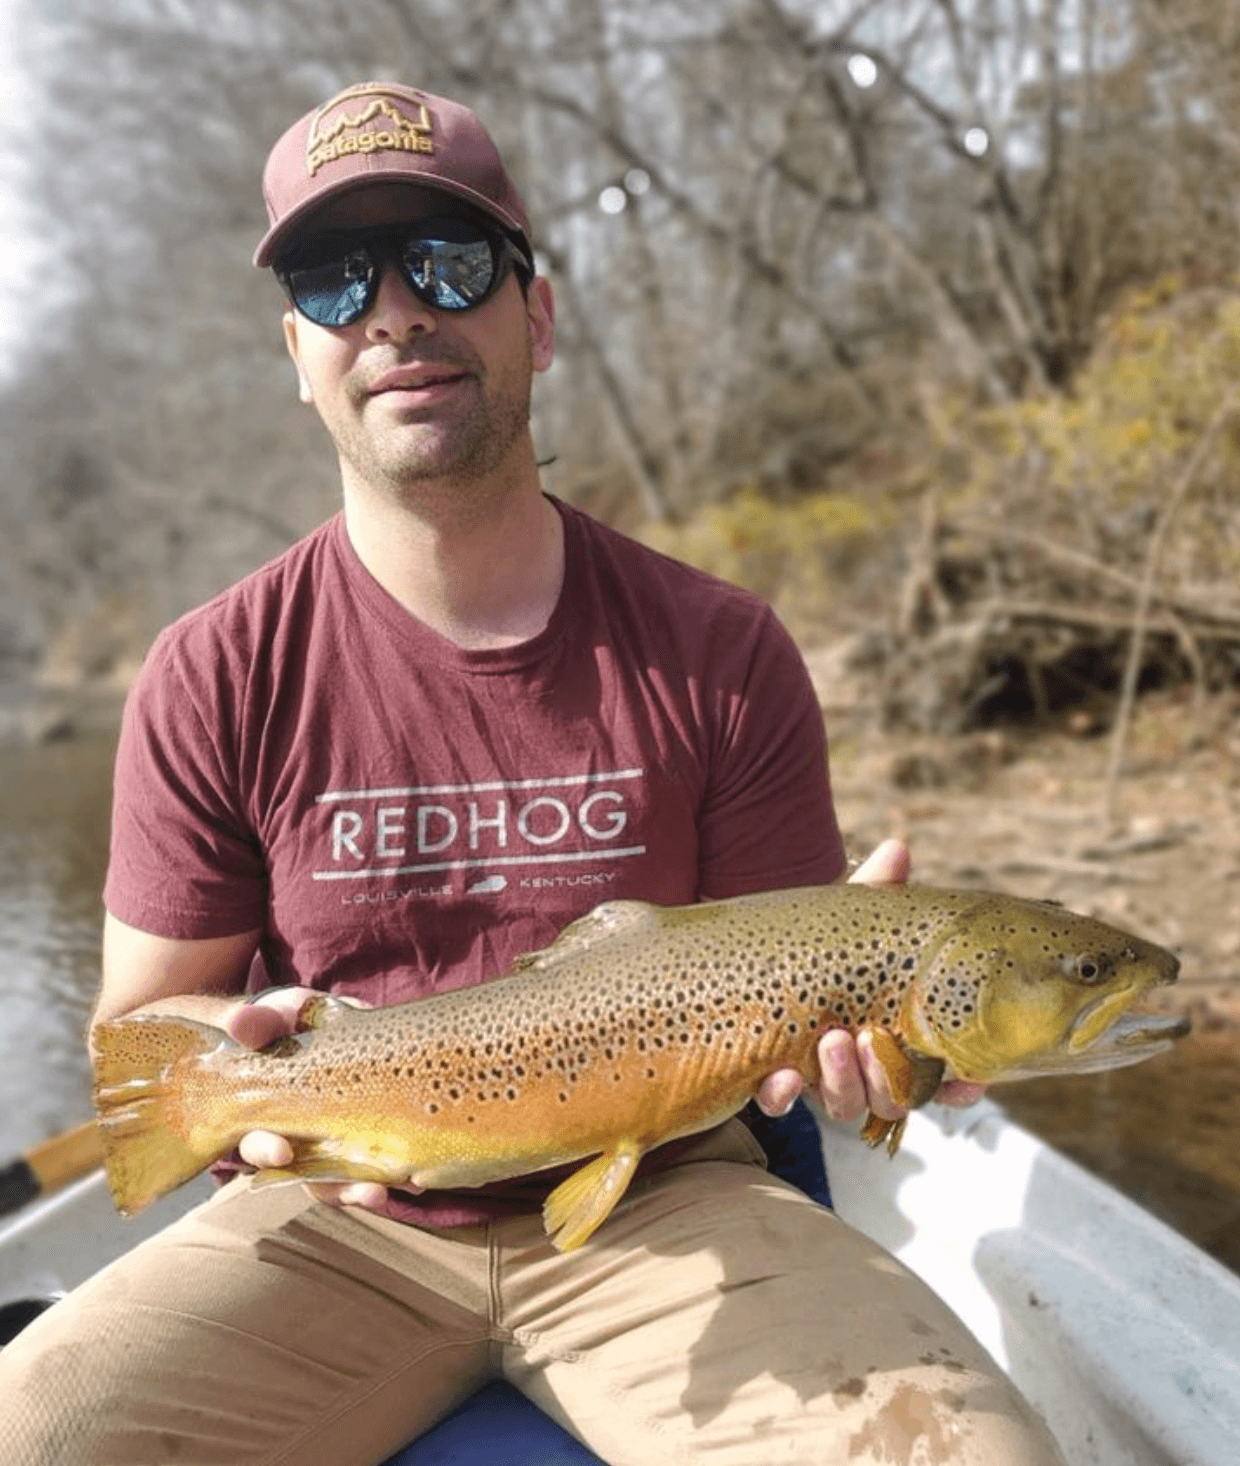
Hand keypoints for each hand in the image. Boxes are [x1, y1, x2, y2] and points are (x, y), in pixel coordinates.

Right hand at [226, 987, 395, 1210]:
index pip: (258, 1143)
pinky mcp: (361, 1135)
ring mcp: (328, 1142)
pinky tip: (418, 1177)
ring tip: (397, 1187)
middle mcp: (294, 1139)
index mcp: (264, 1116)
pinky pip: (375, 1164)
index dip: (267, 1151)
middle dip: (334, 1186)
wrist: (314, 1022)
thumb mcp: (268, 1018)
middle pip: (306, 1176)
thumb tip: (239, 1024)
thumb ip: (256, 1024)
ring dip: (365, 1188)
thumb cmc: (281, 1024)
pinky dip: (395, 1171)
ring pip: (341, 1179)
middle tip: (367, 1190)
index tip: (283, 1152)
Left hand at [755, 840, 985, 1122]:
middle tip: (869, 1041)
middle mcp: (860, 1064)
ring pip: (845, 1105)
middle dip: (887, 1078)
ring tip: (831, 1043)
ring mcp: (817, 1076)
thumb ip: (874, 891)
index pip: (937, 1072)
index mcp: (892, 1031)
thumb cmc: (817, 941)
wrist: (746, 952)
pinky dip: (781, 1095)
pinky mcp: (769, 1080)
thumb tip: (897, 849)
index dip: (958, 1084)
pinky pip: (778, 1104)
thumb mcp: (847, 918)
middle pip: (893, 1097)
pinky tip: (781, 1077)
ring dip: (843, 1083)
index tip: (967, 1079)